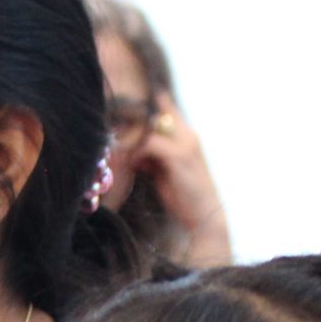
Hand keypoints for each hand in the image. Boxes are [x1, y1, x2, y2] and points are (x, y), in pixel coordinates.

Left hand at [133, 92, 231, 266]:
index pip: (165, 105)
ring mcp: (186, 143)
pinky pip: (150, 143)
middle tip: (116, 135)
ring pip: (150, 126)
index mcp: (187, 135)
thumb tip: (133, 151)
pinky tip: (135, 164)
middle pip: (155, 112)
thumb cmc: (184, 196)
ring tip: (123, 152)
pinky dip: (138, 152)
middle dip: (133, 123)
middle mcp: (188, 134)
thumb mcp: (166, 171)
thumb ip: (153, 156)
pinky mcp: (179, 156)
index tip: (124, 114)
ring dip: (133, 139)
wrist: (204, 216)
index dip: (144, 107)